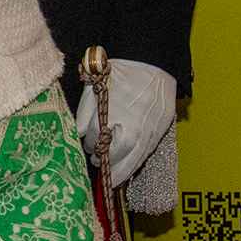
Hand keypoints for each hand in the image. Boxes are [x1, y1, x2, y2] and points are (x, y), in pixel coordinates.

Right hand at [76, 59, 176, 187]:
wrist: (149, 61)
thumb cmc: (159, 92)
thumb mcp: (161, 123)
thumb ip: (145, 144)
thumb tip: (131, 163)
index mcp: (142, 138)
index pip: (124, 167)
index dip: (116, 176)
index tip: (111, 180)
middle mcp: (122, 130)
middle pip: (105, 156)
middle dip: (103, 160)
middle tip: (101, 158)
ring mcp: (104, 114)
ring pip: (90, 140)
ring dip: (91, 145)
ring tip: (94, 142)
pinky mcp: (92, 100)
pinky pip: (79, 122)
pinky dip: (79, 130)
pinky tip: (82, 131)